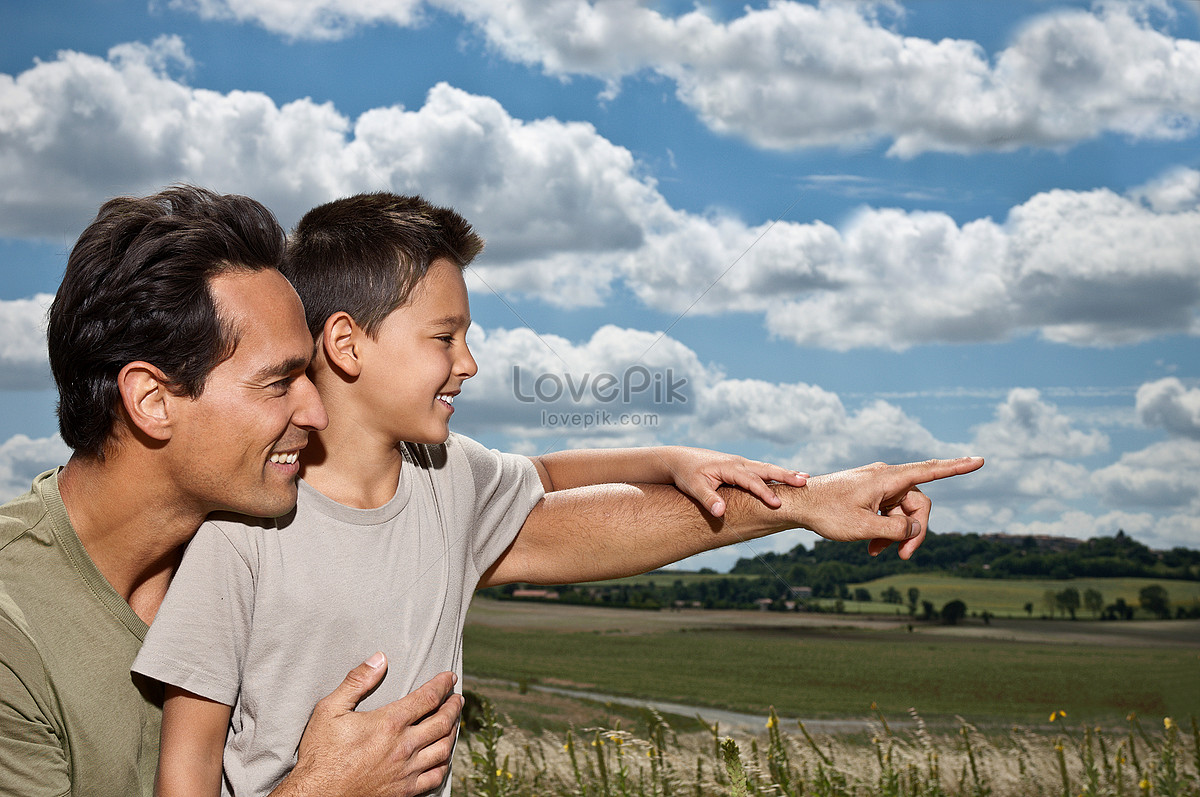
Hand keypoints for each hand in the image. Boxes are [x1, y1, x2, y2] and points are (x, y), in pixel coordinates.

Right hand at [277, 654, 461, 796]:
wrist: (316, 796)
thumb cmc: (320, 754)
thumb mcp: (329, 710)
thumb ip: (356, 682)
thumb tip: (379, 658)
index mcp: (389, 723)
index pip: (428, 698)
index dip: (443, 684)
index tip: (450, 677)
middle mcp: (404, 747)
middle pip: (442, 722)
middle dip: (454, 706)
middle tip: (457, 698)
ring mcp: (406, 771)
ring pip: (443, 749)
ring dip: (453, 732)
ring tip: (453, 723)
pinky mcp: (404, 791)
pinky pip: (435, 777)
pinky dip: (444, 764)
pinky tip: (443, 756)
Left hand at [659, 447, 807, 516]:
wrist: (679, 459)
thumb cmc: (686, 474)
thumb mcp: (694, 487)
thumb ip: (708, 499)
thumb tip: (721, 513)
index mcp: (729, 467)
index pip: (750, 481)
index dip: (764, 492)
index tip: (777, 504)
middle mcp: (738, 463)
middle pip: (765, 469)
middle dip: (785, 476)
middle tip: (804, 482)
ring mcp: (740, 464)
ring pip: (766, 468)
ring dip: (784, 473)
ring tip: (804, 479)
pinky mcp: (739, 468)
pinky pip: (761, 471)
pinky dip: (776, 474)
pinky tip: (787, 479)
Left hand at [798, 457, 983, 559]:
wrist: (799, 504)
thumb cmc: (827, 512)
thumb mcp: (864, 526)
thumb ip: (896, 530)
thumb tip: (915, 530)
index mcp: (888, 478)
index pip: (930, 471)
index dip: (957, 468)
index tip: (980, 460)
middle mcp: (887, 478)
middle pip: (918, 505)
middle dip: (915, 532)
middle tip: (904, 557)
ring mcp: (878, 487)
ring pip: (902, 513)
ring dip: (896, 535)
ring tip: (879, 553)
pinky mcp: (870, 495)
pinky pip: (888, 514)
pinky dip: (884, 530)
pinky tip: (871, 548)